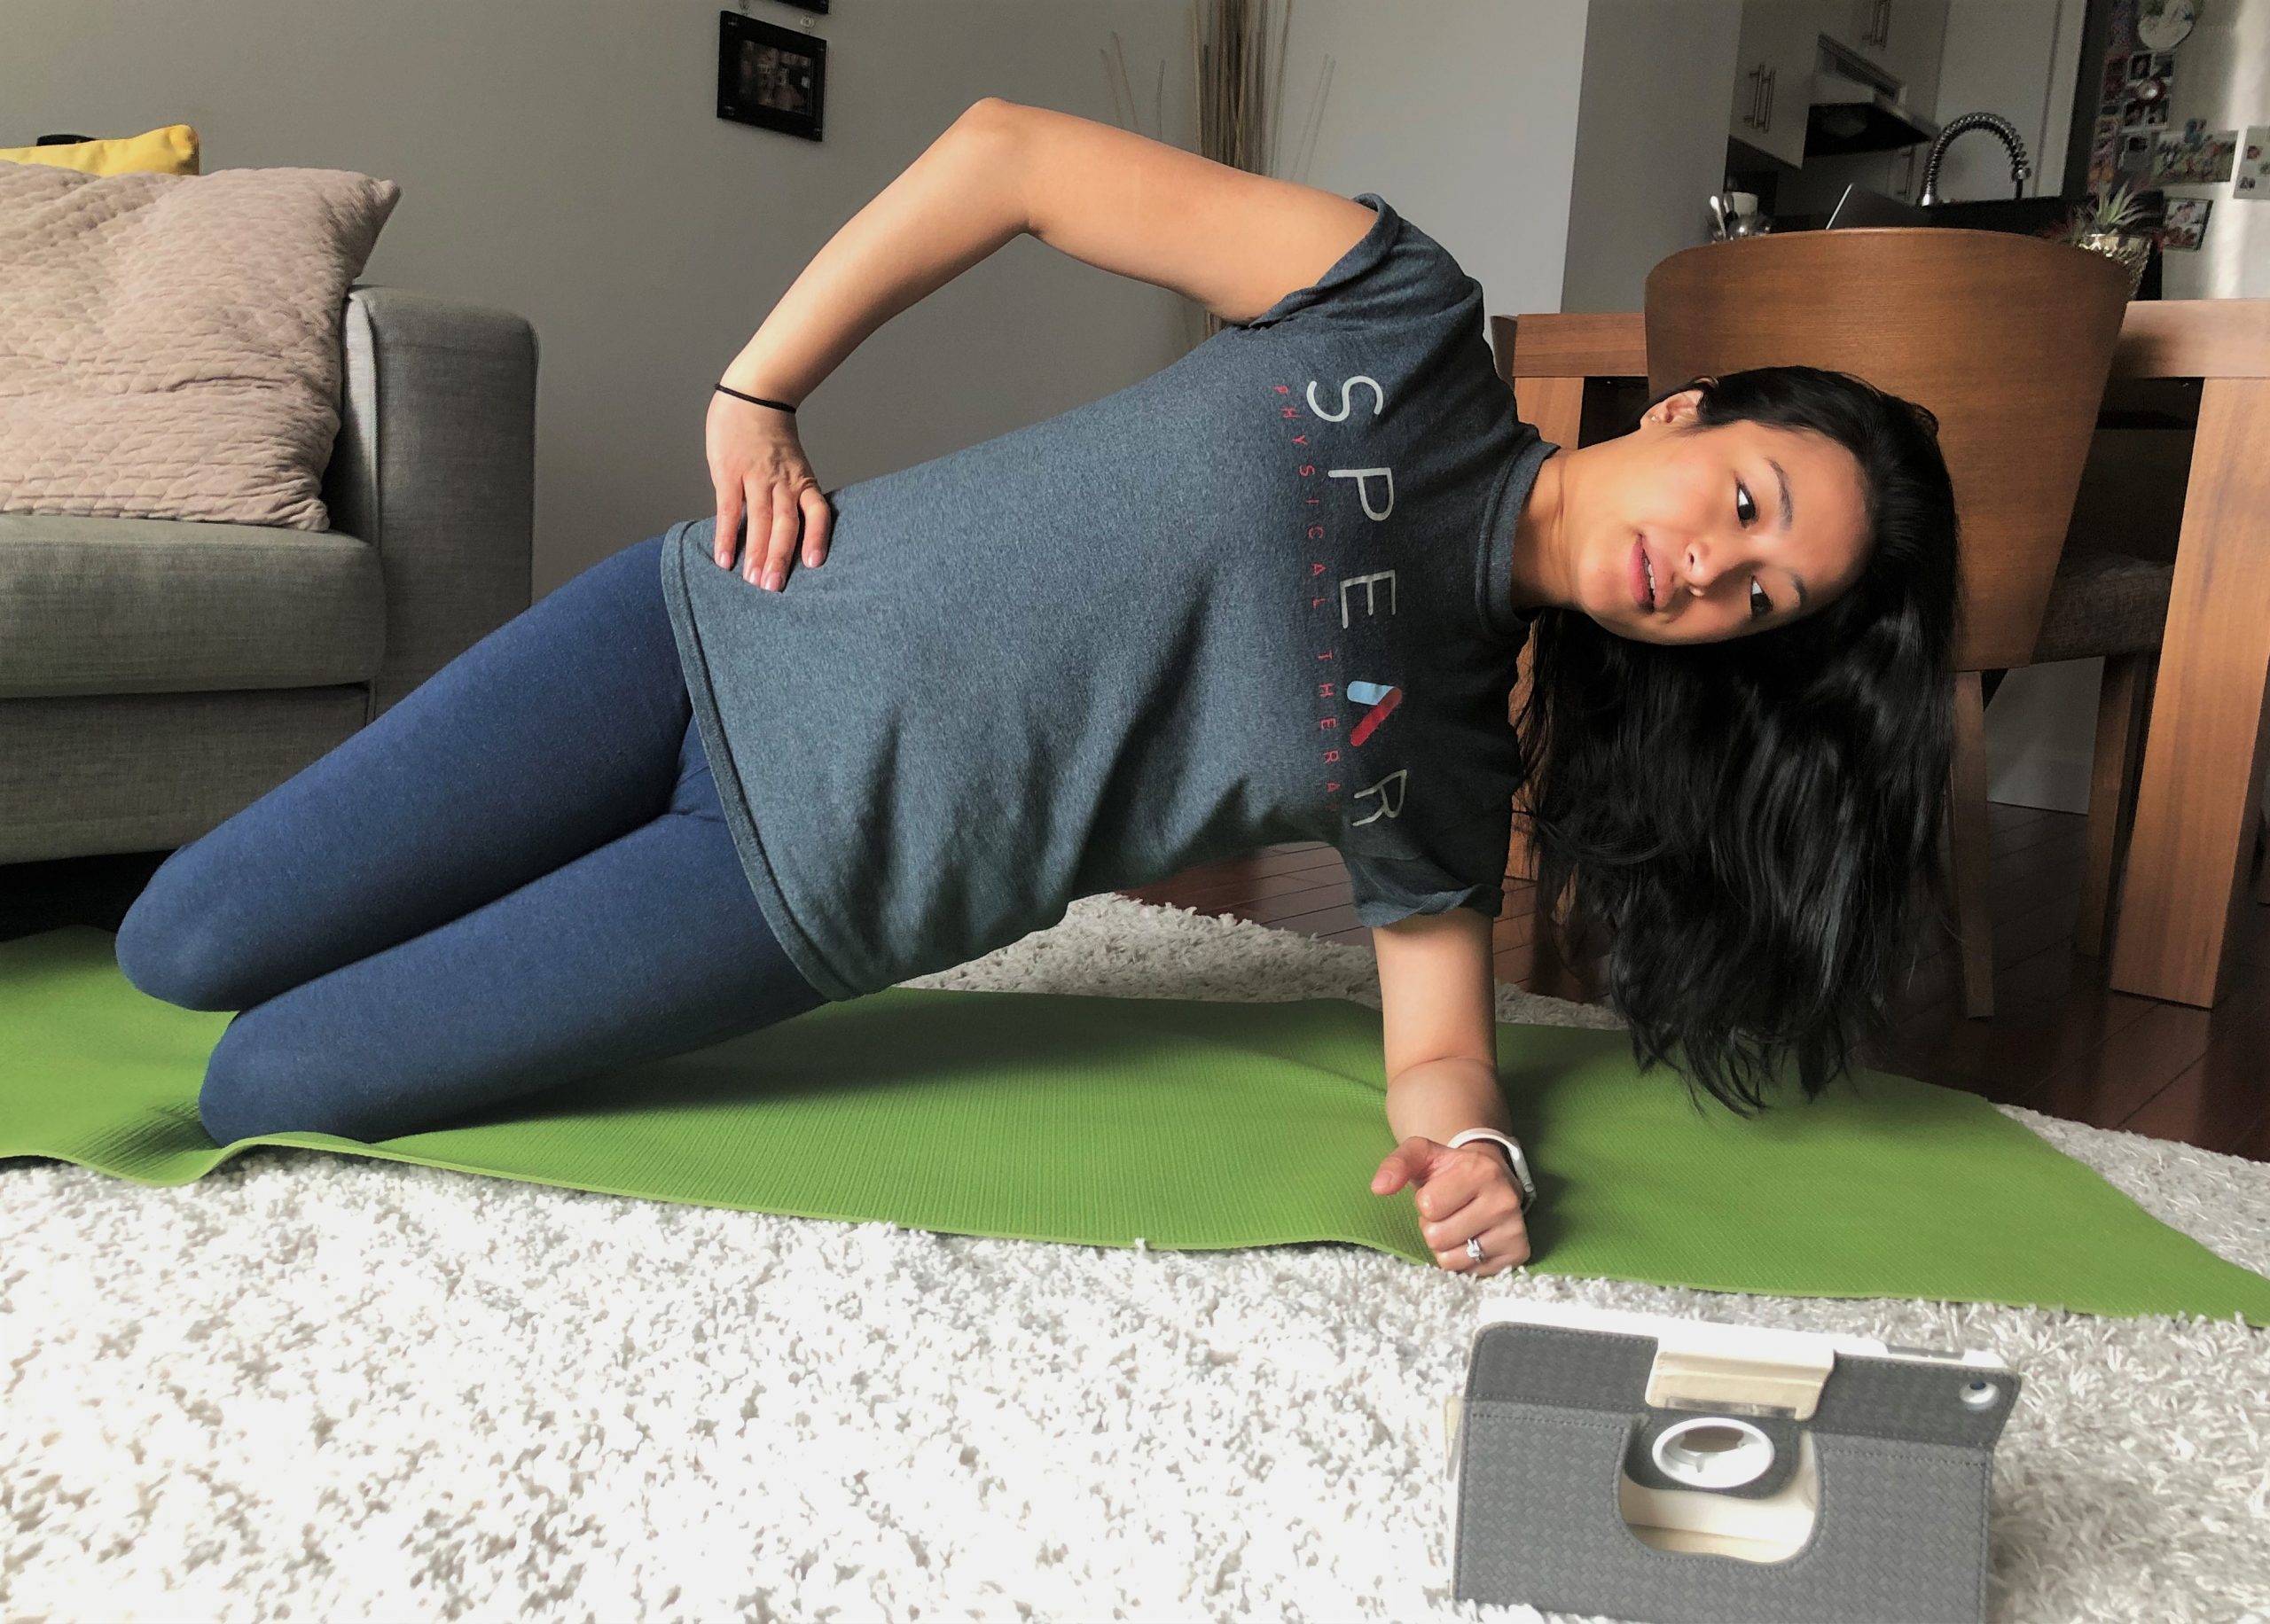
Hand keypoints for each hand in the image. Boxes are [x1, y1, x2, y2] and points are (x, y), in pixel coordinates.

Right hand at [707, 387, 832, 590]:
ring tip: (754, 582)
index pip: (816, 513)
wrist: (753, 394)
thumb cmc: (771, 435)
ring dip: (757, 554)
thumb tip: (786, 531)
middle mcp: (783, 482)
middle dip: (781, 558)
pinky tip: (724, 559)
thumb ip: (790, 493)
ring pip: (760, 521)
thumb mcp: (791, 464)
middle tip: (774, 588)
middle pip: (786, 525)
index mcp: (802, 480)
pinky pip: (729, 510)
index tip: (814, 564)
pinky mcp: (729, 472)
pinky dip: (728, 536)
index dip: (816, 538)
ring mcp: (755, 477)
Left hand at [1371, 1135, 1530, 1276]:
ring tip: (1459, 1225)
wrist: (1492, 1178)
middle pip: (1436, 1237)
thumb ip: (1397, 1164)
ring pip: (1450, 1260)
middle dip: (1433, 1226)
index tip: (1439, 1192)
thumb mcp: (1423, 1155)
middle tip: (1449, 1212)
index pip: (1428, 1206)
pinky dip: (1464, 1260)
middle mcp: (1504, 1201)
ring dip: (1446, 1246)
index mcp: (1480, 1171)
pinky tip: (1474, 1238)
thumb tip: (1379, 1187)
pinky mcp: (1517, 1254)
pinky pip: (1469, 1273)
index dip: (1425, 1203)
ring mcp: (1514, 1230)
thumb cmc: (1452, 1169)